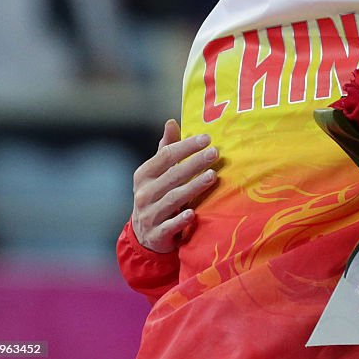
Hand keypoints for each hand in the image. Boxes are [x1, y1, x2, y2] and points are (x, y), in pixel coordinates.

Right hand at [130, 119, 218, 252]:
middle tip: (215, 153)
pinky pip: (169, 226)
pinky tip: (193, 213)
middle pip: (172, 175)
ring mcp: (149, 214)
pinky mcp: (157, 234)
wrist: (145, 236)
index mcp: (143, 175)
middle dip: (194, 163)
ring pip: (173, 198)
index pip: (165, 156)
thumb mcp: (157, 174)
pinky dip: (180, 220)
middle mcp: (143, 193)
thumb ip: (166, 149)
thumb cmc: (157, 196)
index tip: (207, 138)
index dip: (186, 146)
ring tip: (212, 176)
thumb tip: (171, 122)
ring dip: (192, 187)